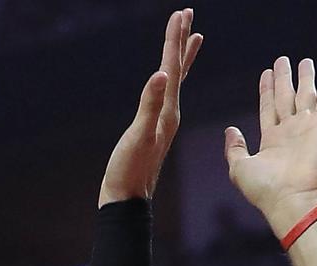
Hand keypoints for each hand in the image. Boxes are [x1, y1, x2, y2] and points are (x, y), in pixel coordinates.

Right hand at [98, 9, 202, 206]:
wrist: (127, 197)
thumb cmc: (129, 170)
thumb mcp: (139, 136)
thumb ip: (150, 106)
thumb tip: (161, 75)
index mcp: (168, 111)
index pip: (173, 68)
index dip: (175, 40)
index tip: (181, 14)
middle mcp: (170, 112)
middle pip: (179, 69)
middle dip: (181, 40)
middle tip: (186, 13)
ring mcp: (164, 119)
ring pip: (176, 79)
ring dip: (180, 56)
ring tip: (189, 36)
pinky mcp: (155, 127)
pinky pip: (167, 94)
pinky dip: (171, 79)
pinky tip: (169, 78)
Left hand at [224, 57, 316, 233]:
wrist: (292, 199)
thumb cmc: (265, 189)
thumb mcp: (239, 168)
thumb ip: (234, 147)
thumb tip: (230, 129)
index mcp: (271, 140)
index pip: (268, 108)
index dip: (267, 90)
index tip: (266, 73)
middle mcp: (290, 132)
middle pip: (286, 97)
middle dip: (284, 78)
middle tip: (282, 60)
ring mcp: (307, 127)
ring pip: (306, 95)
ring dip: (306, 77)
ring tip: (305, 60)